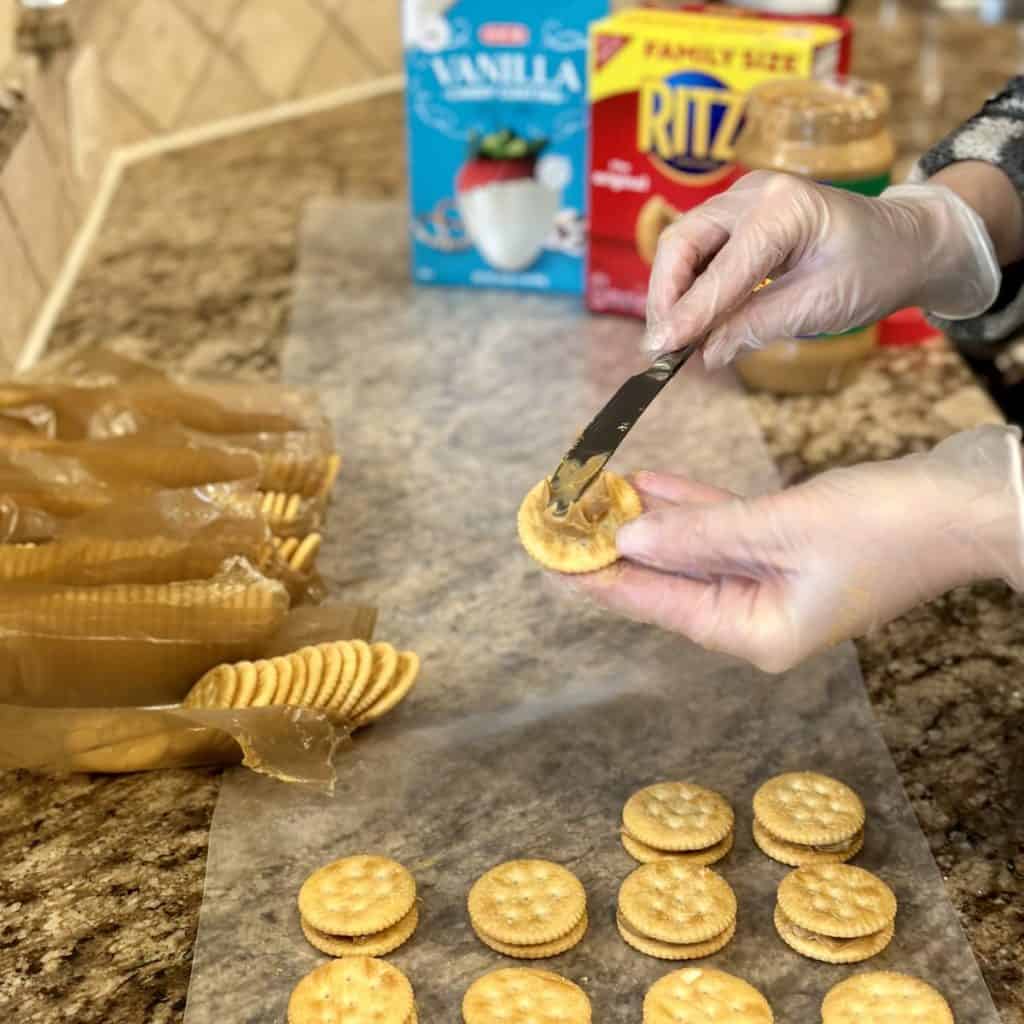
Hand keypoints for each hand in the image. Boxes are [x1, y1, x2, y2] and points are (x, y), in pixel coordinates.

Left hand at [556, 427, 1023, 672]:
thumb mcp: (780, 528)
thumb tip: (629, 538)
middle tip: (565, 522)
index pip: (660, 606)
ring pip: (696, 551)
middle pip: (671, 581)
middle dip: (620, 548)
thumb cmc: (889, 525)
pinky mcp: (790, 549)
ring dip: (652, 522)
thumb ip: (699, 535)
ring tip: (599, 495)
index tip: (554, 562)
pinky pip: (726, 531)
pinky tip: (653, 485)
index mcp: (758, 633)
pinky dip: (692, 509)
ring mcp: (776, 583)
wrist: (969, 502)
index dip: (603, 581)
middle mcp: (761, 617)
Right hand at [644, 171, 1000, 367]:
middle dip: (666, 297)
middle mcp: (754, 193)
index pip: (721, 267)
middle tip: (661, 347)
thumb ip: (757, 325)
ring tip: (674, 340)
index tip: (660, 350)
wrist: (906, 242)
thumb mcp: (821, 306)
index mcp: (784, 208)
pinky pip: (698, 253)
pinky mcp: (738, 218)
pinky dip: (689, 288)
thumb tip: (705, 352)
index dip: (688, 312)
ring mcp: (742, 201)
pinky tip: (691, 322)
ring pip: (683, 247)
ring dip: (673, 295)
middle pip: (682, 243)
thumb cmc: (875, 268)